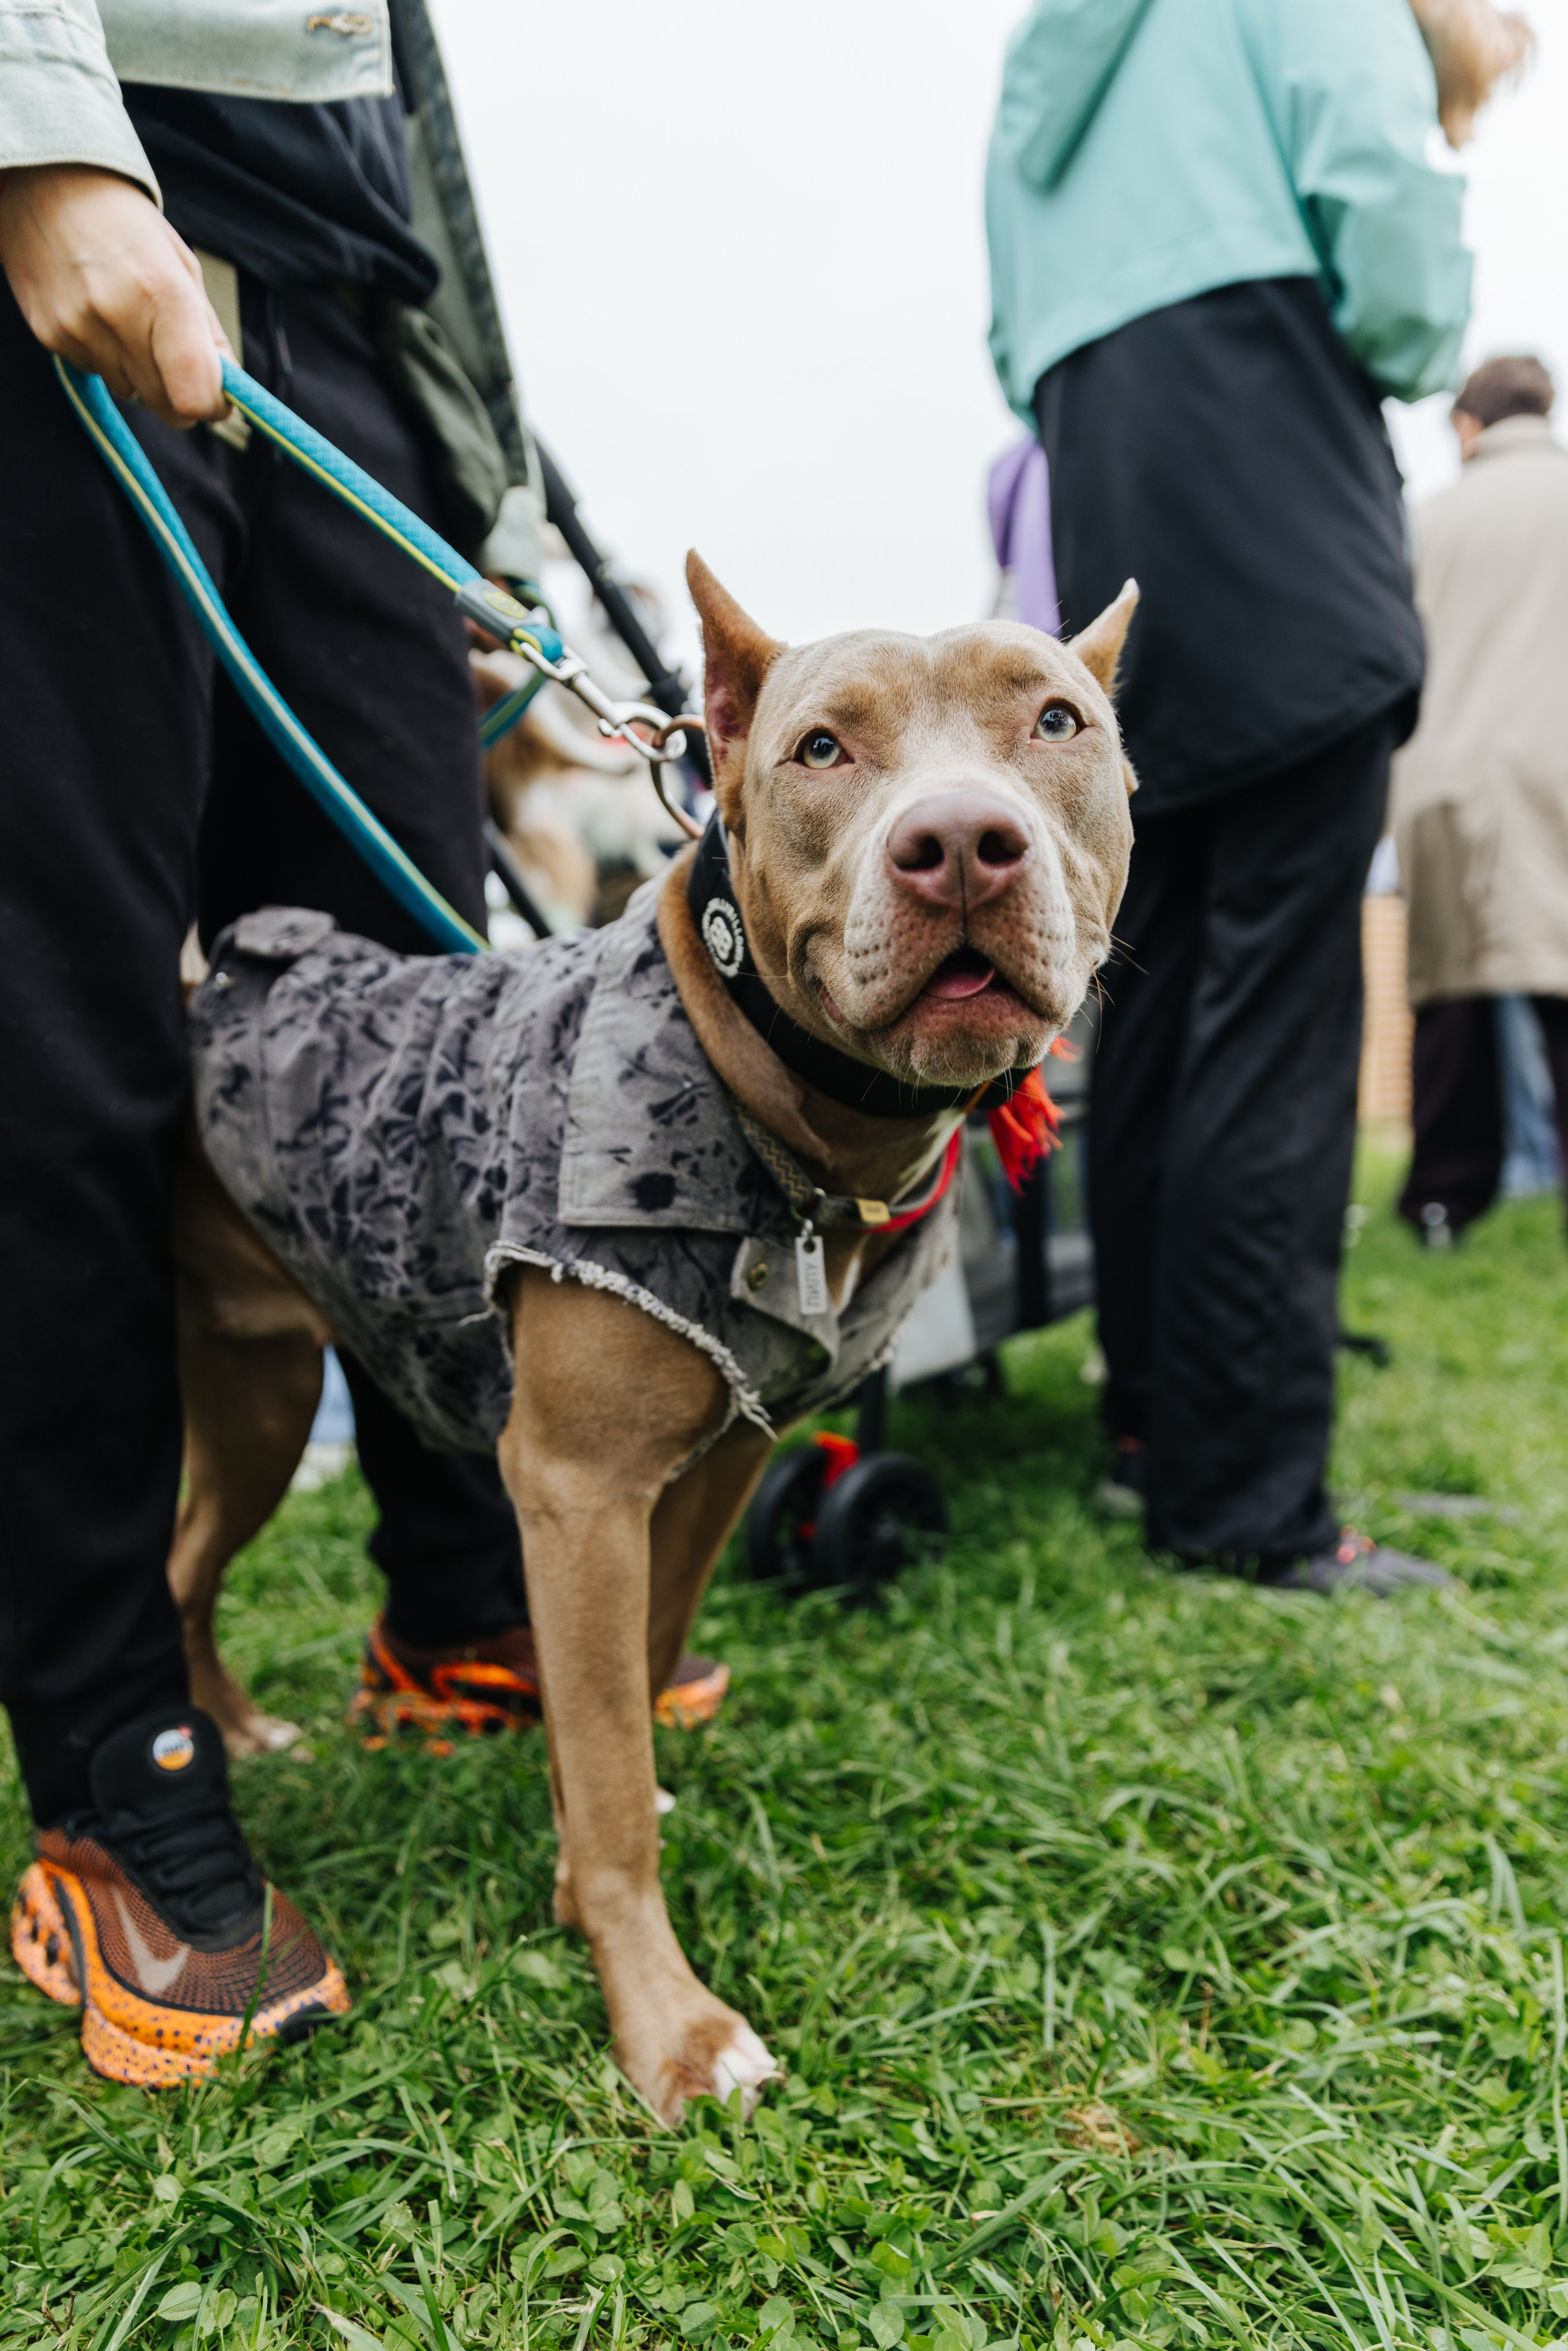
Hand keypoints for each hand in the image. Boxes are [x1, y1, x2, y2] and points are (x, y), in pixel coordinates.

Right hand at [0, 165, 229, 426]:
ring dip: (140, 373)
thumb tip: (228, 392)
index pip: (195, 394)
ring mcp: (78, 327)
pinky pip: (95, 372)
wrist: (47, 182)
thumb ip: (209, 334)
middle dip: (180, 395)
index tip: (218, 399)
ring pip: (130, 392)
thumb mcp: (182, 267)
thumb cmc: (126, 224)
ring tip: (128, 319)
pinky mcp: (49, 334)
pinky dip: (105, 356)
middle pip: (165, 406)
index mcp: (163, 292)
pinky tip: (97, 314)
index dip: (212, 406)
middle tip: (177, 361)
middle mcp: (117, 314)